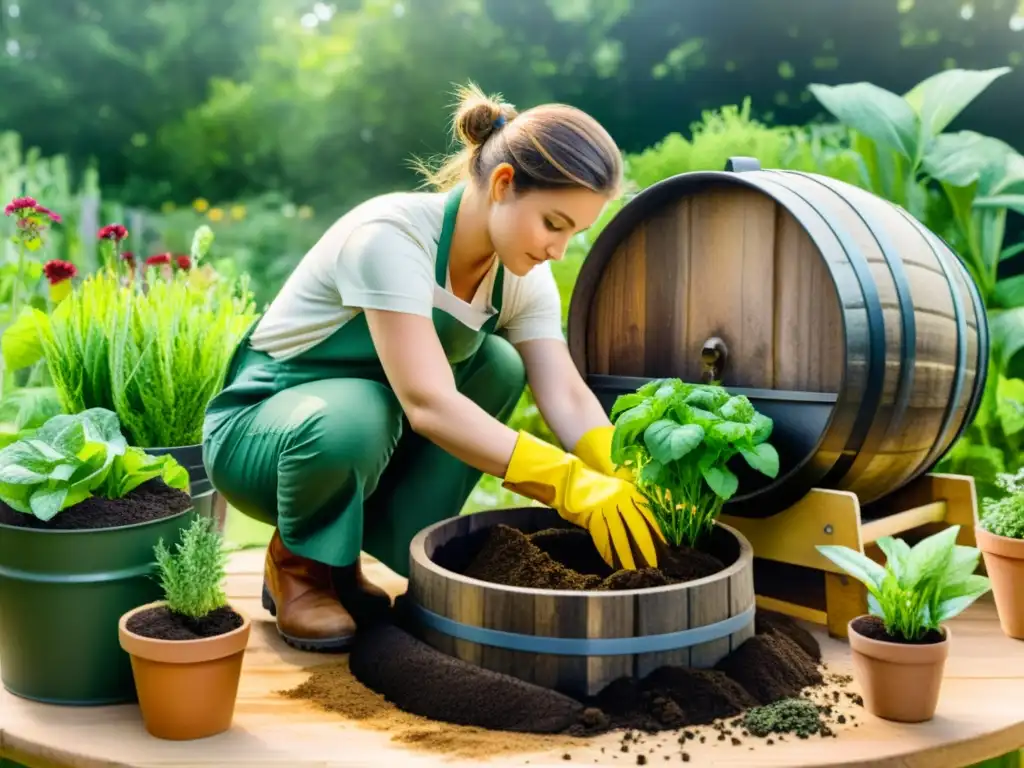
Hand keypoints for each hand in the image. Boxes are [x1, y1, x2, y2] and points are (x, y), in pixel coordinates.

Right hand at [502, 430, 665, 569]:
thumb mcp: (617, 491)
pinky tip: (618, 565)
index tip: (665, 550)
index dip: (657, 535)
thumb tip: (645, 526)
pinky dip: (612, 554)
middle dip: (648, 548)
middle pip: (639, 528)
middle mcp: (621, 499)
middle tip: (657, 565)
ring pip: (623, 536)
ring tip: (640, 570)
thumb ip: (630, 506)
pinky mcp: (593, 517)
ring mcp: (607, 508)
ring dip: (631, 556)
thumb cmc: (594, 487)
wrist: (569, 480)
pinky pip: (605, 539)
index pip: (648, 516)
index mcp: (629, 492)